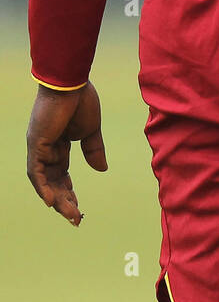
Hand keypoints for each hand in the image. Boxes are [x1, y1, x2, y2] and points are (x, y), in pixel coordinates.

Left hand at [26, 82, 106, 224]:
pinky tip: (51, 202)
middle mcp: (44, 149)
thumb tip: (101, 170)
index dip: (69, 191)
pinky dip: (42, 188)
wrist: (71, 82)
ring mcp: (38, 147)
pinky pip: (35, 172)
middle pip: (52, 182)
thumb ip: (93, 150)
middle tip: (76, 219)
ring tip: (72, 215)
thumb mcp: (90, 130)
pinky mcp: (36, 144)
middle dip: (64, 201)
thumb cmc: (81, 100)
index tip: (79, 207)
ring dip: (57, 199)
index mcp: (57, 144)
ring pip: (44, 181)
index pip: (60, 174)